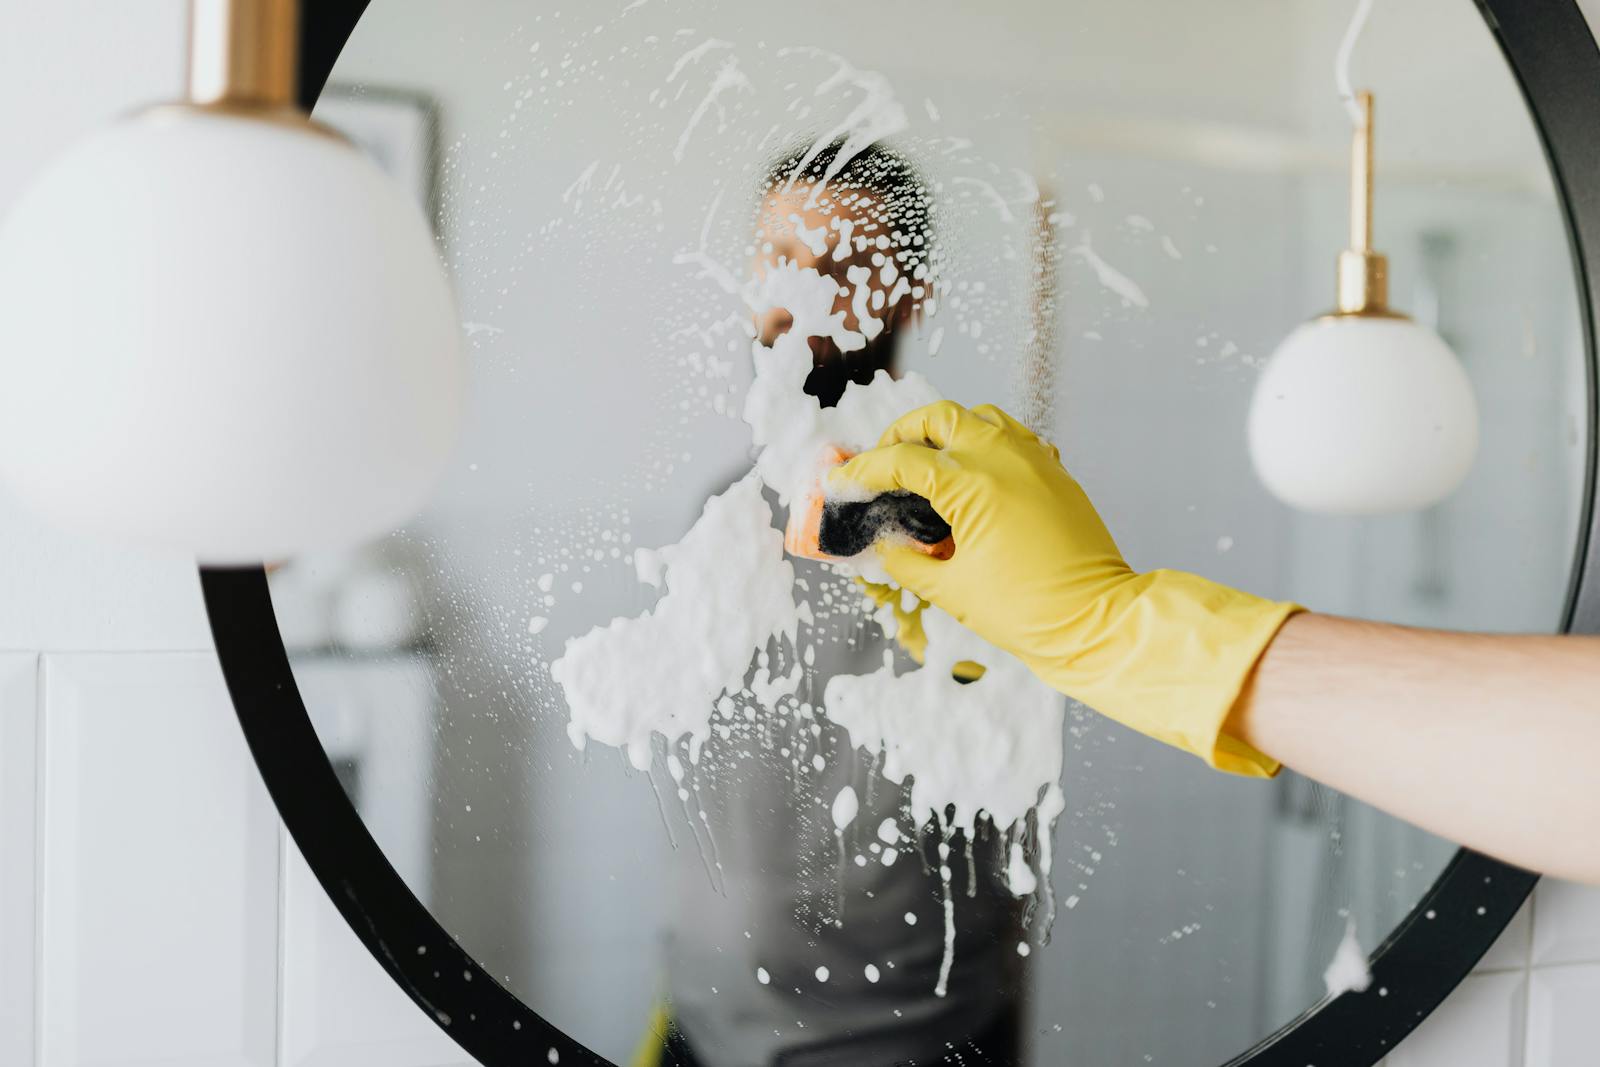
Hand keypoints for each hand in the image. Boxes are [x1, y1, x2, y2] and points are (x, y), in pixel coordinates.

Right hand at [832, 401, 1299, 775]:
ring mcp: (1035, 460)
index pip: (902, 462)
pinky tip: (975, 473)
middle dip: (903, 434)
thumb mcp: (951, 591)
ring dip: (947, 430)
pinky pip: (1015, 436)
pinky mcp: (1056, 472)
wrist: (1096, 622)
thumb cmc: (1029, 612)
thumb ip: (908, 561)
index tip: (842, 483)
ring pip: (980, 417)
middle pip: (939, 417)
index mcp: (973, 485)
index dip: (864, 471)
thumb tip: (886, 545)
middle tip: (883, 461)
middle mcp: (1004, 458)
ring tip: (927, 459)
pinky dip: (986, 443)